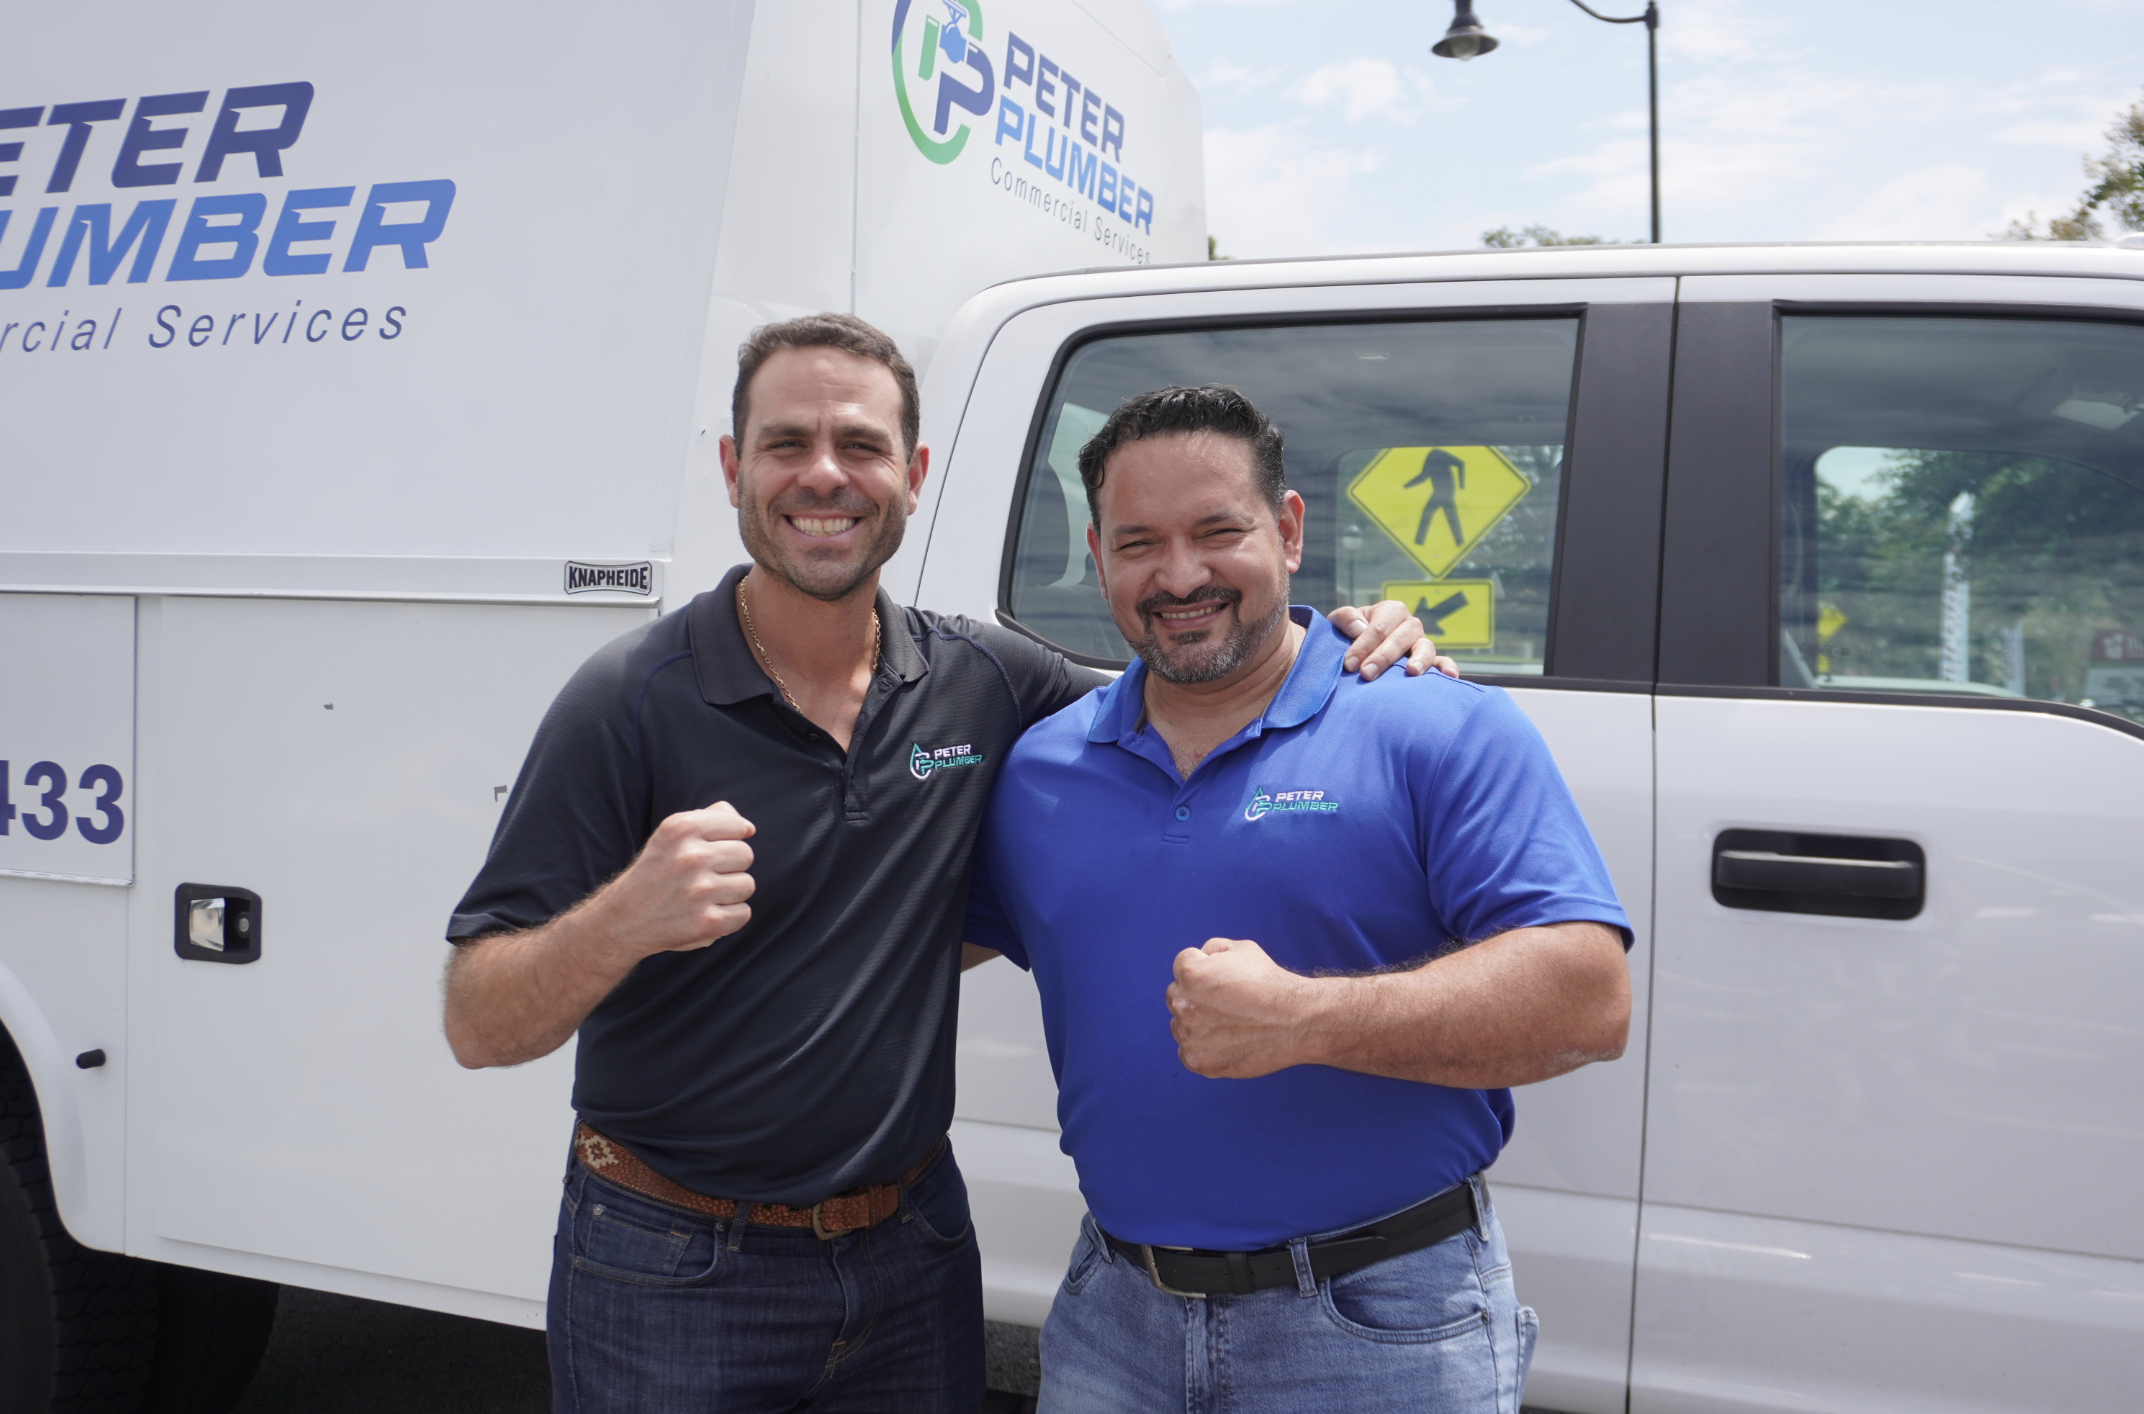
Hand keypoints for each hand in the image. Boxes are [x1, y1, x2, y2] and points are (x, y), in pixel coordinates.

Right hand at [587, 802, 755, 961]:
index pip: (739, 826)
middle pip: (746, 855)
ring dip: (730, 894)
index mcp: (681, 828)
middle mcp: (690, 857)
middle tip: (703, 878)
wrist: (622, 920)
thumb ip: (710, 819)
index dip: (729, 841)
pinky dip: (729, 918)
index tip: (709, 852)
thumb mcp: (672, 834)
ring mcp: (699, 891)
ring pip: (747, 884)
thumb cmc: (656, 873)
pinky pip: (743, 913)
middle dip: (730, 867)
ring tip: (702, 897)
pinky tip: (705, 915)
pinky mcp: (707, 923)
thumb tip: (748, 827)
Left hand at [1166, 937, 1321, 1078]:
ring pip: (1180, 1025)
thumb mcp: (1242, 949)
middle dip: (1195, 996)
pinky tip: (1225, 1041)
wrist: (1296, 1022)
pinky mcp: (1198, 1061)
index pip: (1181, 966)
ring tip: (1228, 1023)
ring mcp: (1190, 1036)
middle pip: (1176, 996)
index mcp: (1191, 974)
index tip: (1225, 980)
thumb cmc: (1271, 984)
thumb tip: (1201, 957)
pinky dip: (1202, 1048)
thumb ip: (1213, 949)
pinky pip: (1186, 1052)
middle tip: (1226, 1002)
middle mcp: (1184, 1005)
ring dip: (1196, 1023)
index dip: (1205, 969)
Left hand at [1329, 601, 1461, 680]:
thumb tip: (1360, 628)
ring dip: (1419, 659)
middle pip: (1400, 639)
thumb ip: (1346, 618)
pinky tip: (1449, 676)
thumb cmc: (1348, 634)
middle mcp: (1410, 624)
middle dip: (1382, 657)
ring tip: (1412, 672)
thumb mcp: (1340, 622)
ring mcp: (1421, 642)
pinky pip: (1442, 662)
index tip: (1349, 664)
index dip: (1363, 645)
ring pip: (1425, 648)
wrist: (1358, 650)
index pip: (1378, 628)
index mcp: (1391, 611)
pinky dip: (1448, 667)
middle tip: (1366, 674)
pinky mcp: (1430, 660)